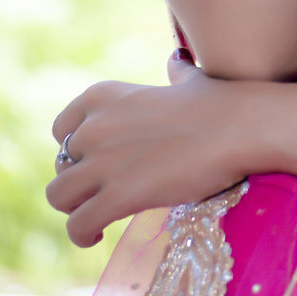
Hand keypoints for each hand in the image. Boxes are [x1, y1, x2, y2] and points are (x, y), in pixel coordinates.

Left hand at [46, 52, 248, 247]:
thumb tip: (176, 60)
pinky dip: (83, 235)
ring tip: (97, 218)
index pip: (61, 129)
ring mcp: (103, 161)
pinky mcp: (117, 195)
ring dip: (75, 210)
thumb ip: (174, 74)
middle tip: (102, 194)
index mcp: (104, 95)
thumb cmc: (219, 103)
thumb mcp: (185, 80)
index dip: (75, 152)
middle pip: (59, 166)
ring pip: (58, 197)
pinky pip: (78, 225)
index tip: (96, 164)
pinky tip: (99, 235)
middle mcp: (94, 125)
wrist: (238, 126)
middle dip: (77, 183)